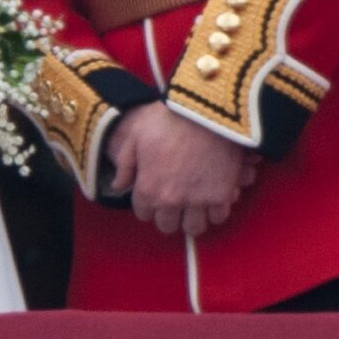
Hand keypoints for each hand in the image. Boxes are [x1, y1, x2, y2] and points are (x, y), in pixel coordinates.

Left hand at [107, 104, 255, 237]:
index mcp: (148, 189)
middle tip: (175, 201)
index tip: (155, 195)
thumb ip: (125, 164)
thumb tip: (118, 185)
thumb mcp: (136, 135)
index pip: (144, 214)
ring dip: (192, 219)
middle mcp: (171, 201)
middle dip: (169, 215)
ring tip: (194, 205)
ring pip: (193, 228)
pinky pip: (218, 217)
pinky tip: (213, 198)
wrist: (205, 111)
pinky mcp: (221, 195)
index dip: (148, 205)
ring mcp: (197, 200)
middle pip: (167, 226)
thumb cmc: (168, 119)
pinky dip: (215, 211)